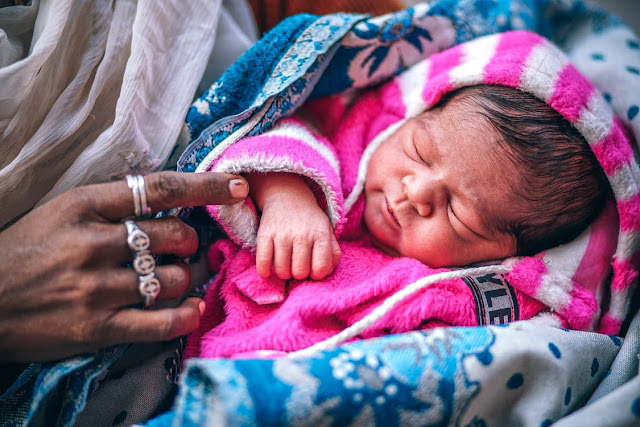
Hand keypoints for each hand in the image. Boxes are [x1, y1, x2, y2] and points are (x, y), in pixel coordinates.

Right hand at [0, 171, 247, 361]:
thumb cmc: (25, 251)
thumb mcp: (60, 210)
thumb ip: (111, 204)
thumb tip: (169, 200)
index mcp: (83, 206)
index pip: (160, 188)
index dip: (207, 186)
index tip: (239, 186)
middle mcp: (94, 244)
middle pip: (175, 236)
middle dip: (190, 241)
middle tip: (185, 247)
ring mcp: (97, 288)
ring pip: (175, 279)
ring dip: (187, 278)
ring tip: (178, 278)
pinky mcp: (98, 327)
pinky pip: (163, 322)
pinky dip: (186, 315)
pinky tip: (191, 308)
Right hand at [248, 173, 340, 280]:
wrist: (288, 196)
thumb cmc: (310, 220)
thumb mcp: (327, 230)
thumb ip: (333, 252)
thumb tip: (328, 271)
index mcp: (320, 235)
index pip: (321, 267)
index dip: (317, 275)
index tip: (313, 270)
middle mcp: (302, 234)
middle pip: (300, 272)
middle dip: (299, 275)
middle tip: (297, 267)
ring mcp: (282, 234)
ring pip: (282, 270)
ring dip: (283, 273)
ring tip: (285, 265)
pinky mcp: (265, 234)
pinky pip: (263, 262)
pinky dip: (265, 271)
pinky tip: (268, 270)